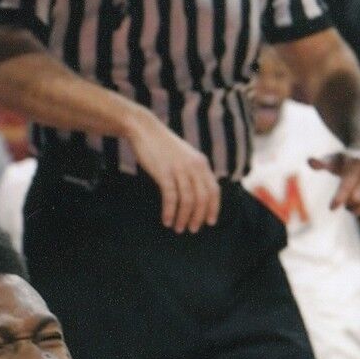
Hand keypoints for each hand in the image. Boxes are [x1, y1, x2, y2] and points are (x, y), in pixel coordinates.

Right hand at [127, 109, 220, 233]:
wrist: (144, 129)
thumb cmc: (163, 146)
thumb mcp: (185, 156)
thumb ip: (194, 171)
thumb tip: (198, 194)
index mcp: (202, 163)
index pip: (214, 190)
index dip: (213, 208)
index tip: (210, 222)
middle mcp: (194, 166)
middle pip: (203, 198)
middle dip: (199, 217)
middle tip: (193, 229)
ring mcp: (179, 169)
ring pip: (187, 200)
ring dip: (184, 218)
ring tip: (179, 228)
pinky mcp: (164, 172)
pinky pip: (171, 197)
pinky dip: (170, 212)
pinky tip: (167, 220)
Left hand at [310, 153, 359, 227]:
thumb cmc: (350, 162)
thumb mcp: (337, 160)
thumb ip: (324, 163)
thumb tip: (310, 161)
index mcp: (358, 164)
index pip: (348, 183)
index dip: (340, 197)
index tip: (332, 207)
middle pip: (358, 197)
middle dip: (349, 205)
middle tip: (346, 204)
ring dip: (359, 212)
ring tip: (353, 210)